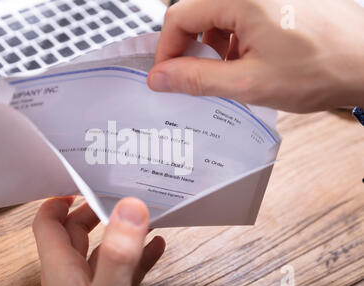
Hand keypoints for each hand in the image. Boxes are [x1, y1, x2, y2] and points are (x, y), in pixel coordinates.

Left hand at [32, 197, 164, 285]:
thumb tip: (129, 209)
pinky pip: (120, 271)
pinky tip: (154, 248)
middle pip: (75, 233)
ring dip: (120, 232)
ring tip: (142, 217)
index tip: (81, 183)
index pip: (48, 223)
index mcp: (60, 269)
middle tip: (116, 195)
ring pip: (100, 251)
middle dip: (94, 210)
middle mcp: (69, 277)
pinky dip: (136, 257)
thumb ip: (118, 254)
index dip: (59, 200)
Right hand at [148, 0, 363, 112]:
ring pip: (218, 16)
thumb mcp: (249, 82)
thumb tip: (160, 77)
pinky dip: (236, 41)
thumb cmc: (321, 69)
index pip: (178, 16)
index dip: (167, 50)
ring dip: (215, 47)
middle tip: (201, 78)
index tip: (167, 76)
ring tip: (234, 72)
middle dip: (192, 50)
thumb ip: (197, 79)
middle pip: (197, 14)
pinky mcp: (277, 1)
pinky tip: (251, 62)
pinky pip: (241, 16)